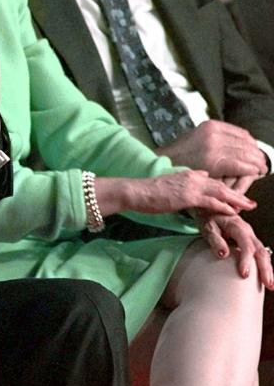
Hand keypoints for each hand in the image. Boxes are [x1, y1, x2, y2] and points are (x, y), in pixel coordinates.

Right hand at [94, 170, 256, 216]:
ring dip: (236, 199)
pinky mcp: (187, 196)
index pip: (212, 179)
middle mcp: (191, 176)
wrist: (135, 191)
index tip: (236, 194)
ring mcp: (190, 185)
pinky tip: (232, 211)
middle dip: (237, 193)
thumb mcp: (168, 184)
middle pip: (220, 184)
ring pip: (220, 191)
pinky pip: (210, 201)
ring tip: (249, 206)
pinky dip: (223, 206)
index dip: (226, 187)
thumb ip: (183, 183)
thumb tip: (195, 181)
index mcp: (187, 173)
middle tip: (251, 202)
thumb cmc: (147, 191)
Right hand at [158, 120, 266, 177]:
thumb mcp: (197, 137)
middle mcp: (214, 134)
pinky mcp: (214, 161)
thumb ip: (216, 138)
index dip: (253, 145)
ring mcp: (214, 148)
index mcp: (211, 125)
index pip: (242, 134)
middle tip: (263, 164)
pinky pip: (240, 166)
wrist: (161, 164)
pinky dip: (250, 170)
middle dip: (257, 155)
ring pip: (246, 155)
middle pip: (246, 144)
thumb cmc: (179, 154)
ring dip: (257, 164)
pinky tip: (253, 174)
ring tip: (261, 170)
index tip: (257, 153)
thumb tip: (237, 142)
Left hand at [196, 212, 273, 288]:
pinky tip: (265, 276)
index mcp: (238, 227)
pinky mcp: (250, 241)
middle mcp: (248, 231)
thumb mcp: (207, 227)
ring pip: (263, 253)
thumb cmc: (208, 218)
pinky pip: (261, 253)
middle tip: (267, 284)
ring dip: (268, 269)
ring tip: (270, 285)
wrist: (211, 208)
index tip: (244, 275)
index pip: (246, 246)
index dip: (246, 260)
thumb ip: (215, 240)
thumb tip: (223, 254)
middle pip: (260, 251)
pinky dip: (264, 265)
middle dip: (265, 268)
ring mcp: (251, 236)